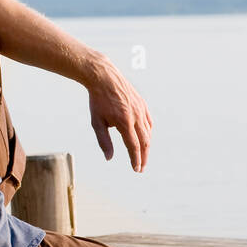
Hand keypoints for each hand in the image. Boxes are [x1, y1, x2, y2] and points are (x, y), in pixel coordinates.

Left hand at [87, 57, 153, 171]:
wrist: (104, 77)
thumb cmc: (98, 101)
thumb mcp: (97, 122)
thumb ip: (103, 141)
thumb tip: (109, 158)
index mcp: (124, 122)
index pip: (134, 146)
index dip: (135, 159)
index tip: (136, 169)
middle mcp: (136, 116)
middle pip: (145, 142)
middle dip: (144, 157)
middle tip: (141, 168)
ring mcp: (141, 109)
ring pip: (148, 132)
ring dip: (146, 146)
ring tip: (142, 155)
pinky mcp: (142, 104)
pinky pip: (149, 122)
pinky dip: (148, 132)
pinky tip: (145, 138)